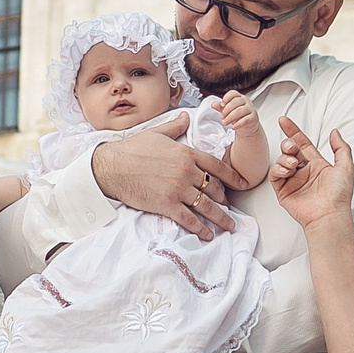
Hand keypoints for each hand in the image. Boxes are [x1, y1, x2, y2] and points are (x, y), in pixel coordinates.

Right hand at [91, 117, 238, 240]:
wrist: (111, 166)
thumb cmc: (131, 149)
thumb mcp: (156, 133)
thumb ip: (174, 127)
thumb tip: (185, 117)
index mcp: (186, 153)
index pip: (216, 166)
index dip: (232, 176)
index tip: (242, 184)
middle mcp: (186, 171)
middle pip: (214, 187)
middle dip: (224, 199)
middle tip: (230, 207)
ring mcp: (178, 189)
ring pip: (206, 206)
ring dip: (220, 218)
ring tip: (229, 225)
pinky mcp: (167, 204)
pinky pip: (189, 219)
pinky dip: (200, 229)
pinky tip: (208, 235)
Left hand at [216, 90, 258, 132]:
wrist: (248, 127)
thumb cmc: (238, 117)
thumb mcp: (228, 111)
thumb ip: (221, 107)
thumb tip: (213, 104)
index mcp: (239, 97)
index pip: (233, 93)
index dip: (226, 98)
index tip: (221, 105)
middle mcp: (246, 101)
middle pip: (235, 102)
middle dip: (226, 110)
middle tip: (221, 117)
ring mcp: (251, 109)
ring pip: (240, 111)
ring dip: (230, 117)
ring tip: (224, 123)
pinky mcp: (254, 118)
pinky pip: (246, 120)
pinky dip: (238, 124)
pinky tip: (233, 127)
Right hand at [270, 120, 353, 231]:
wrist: (329, 214)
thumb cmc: (339, 195)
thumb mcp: (346, 167)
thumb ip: (341, 148)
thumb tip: (335, 132)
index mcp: (316, 164)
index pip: (302, 143)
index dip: (293, 131)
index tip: (284, 120)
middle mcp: (303, 171)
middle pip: (289, 150)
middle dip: (288, 144)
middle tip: (291, 147)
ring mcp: (292, 181)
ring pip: (281, 161)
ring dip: (284, 157)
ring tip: (293, 164)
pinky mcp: (283, 191)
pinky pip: (275, 175)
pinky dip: (278, 169)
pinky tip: (287, 170)